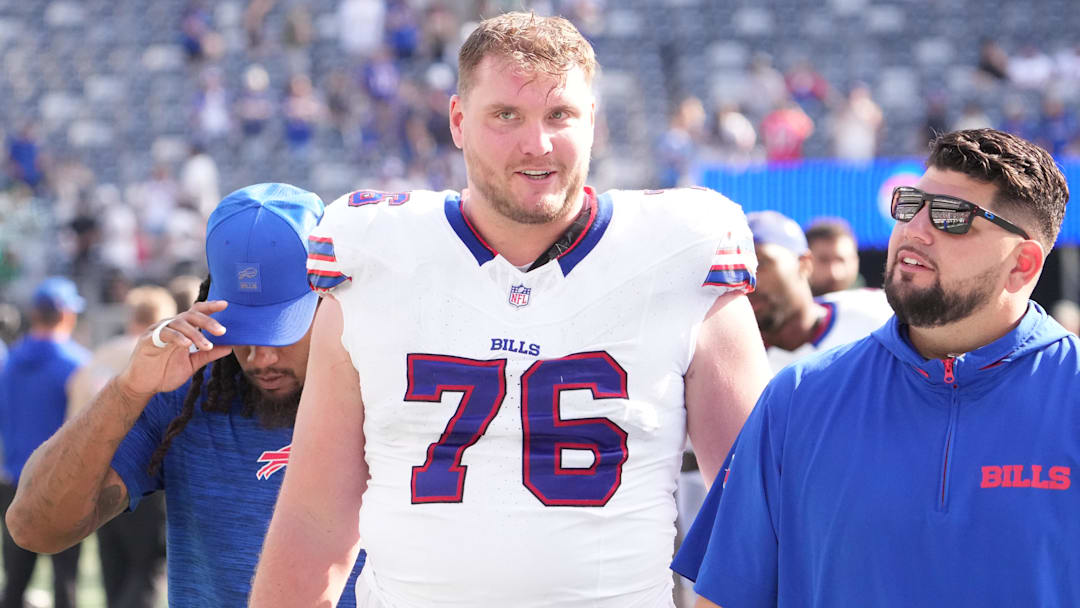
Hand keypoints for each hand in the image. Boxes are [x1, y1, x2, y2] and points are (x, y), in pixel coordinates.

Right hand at [115, 300, 233, 399]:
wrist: (143, 386)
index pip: (197, 313)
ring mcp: (158, 331)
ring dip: (195, 334)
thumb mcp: (192, 364)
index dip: (210, 307)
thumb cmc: (165, 373)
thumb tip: (230, 347)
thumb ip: (208, 354)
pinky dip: (177, 337)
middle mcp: (171, 326)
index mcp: (182, 330)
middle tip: (222, 331)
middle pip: (190, 315)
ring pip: (179, 323)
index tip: (225, 304)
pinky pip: (163, 333)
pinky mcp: (147, 339)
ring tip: (207, 346)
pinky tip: (187, 345)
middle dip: (208, 321)